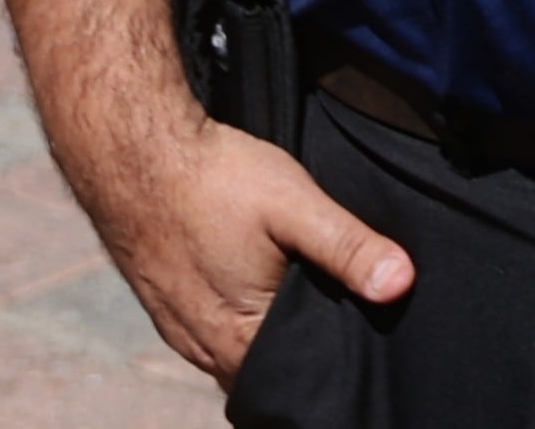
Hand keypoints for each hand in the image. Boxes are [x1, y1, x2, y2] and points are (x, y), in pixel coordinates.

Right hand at [81, 111, 413, 382]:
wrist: (133, 155)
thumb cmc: (214, 179)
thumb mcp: (296, 206)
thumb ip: (349, 247)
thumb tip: (401, 284)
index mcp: (240, 341)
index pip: (301, 378)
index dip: (337, 356)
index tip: (366, 329)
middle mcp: (206, 351)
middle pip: (271, 368)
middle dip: (305, 346)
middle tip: (341, 304)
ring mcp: (181, 331)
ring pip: (241, 351)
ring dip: (270, 332)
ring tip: (302, 291)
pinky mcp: (168, 309)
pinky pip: (216, 332)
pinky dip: (242, 317)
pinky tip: (259, 281)